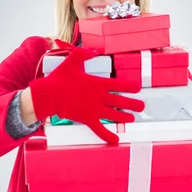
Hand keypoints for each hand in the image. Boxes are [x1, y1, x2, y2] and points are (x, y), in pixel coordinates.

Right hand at [29, 46, 144, 143]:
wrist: (49, 95)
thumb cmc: (59, 79)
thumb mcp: (71, 61)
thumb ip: (83, 54)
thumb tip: (93, 51)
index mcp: (97, 83)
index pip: (119, 84)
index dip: (130, 86)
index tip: (138, 88)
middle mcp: (99, 97)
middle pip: (120, 101)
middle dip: (133, 104)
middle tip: (142, 106)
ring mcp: (94, 109)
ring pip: (114, 115)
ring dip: (125, 117)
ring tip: (132, 118)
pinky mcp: (87, 119)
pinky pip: (100, 129)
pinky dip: (108, 135)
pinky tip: (116, 139)